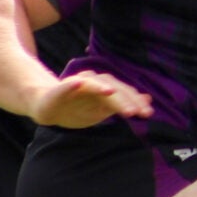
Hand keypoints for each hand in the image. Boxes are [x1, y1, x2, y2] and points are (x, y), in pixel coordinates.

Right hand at [28, 71, 152, 129]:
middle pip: (110, 87)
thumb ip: (123, 104)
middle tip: (134, 112)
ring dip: (100, 87)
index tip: (148, 113)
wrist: (48, 108)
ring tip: (110, 92)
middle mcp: (92, 83)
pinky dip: (71, 84)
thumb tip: (148, 100)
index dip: (136, 101)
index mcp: (104, 89)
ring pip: (91, 84)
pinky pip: (65, 86)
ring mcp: (75, 85)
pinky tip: (78, 83)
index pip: (123, 93)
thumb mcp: (103, 109)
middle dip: (123, 99)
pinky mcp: (58, 90)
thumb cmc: (77, 108)